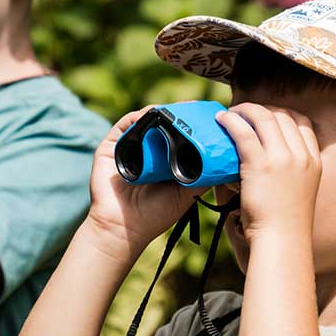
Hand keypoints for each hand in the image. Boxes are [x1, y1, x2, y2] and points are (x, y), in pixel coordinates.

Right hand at [84, 109, 200, 258]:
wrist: (124, 228)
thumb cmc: (154, 215)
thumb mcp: (186, 194)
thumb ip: (203, 177)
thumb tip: (224, 160)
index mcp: (163, 161)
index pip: (177, 135)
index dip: (191, 125)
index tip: (207, 117)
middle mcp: (145, 151)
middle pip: (162, 124)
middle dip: (178, 114)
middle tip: (194, 107)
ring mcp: (128, 147)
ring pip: (145, 121)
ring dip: (161, 112)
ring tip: (176, 108)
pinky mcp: (111, 146)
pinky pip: (125, 125)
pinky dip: (139, 116)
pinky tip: (152, 114)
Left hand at [215, 104, 320, 241]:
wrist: (282, 240)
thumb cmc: (286, 224)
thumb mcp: (301, 191)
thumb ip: (292, 172)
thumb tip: (271, 160)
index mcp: (314, 160)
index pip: (302, 122)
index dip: (282, 113)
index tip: (266, 116)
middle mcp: (301, 155)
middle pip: (282, 115)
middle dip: (261, 109)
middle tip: (243, 112)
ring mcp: (283, 159)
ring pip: (263, 118)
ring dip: (244, 110)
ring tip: (230, 114)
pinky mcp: (260, 165)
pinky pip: (244, 132)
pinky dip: (231, 121)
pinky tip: (222, 120)